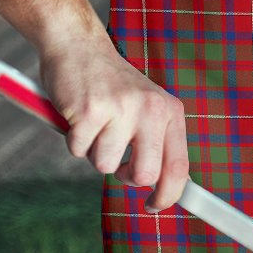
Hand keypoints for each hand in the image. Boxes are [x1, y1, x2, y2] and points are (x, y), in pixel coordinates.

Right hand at [40, 40, 188, 212]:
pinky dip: (74, 140)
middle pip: (145, 175)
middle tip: (116, 160)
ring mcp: (121, 109)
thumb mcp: (147, 108)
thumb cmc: (111, 86)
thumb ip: (157, 143)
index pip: (179, 167)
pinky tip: (79, 115)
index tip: (154, 206)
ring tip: (95, 124)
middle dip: (126, 176)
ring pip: (105, 165)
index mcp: (170, 111)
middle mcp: (151, 109)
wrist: (79, 46)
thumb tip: (163, 188)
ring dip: (94, 152)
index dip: (168, 195)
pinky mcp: (90, 110)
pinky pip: (78, 150)